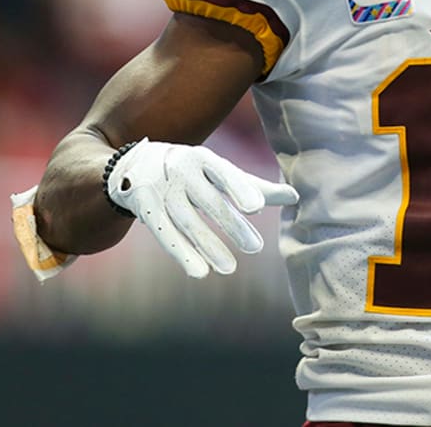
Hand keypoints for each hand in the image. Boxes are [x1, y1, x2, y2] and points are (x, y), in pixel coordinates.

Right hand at [107, 138, 298, 278]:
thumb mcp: (219, 172)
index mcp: (203, 158)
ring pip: (186, 220)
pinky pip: (164, 232)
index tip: (256, 205)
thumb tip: (295, 196)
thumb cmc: (192, 170)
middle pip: (208, 200)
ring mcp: (161, 189)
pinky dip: (181, 252)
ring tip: (230, 267)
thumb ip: (253, 186)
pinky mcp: (145, 207)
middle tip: (256, 247)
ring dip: (207, 244)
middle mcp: (181, 171)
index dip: (238, 187)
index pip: (223, 172)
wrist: (135, 164)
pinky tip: (200, 272)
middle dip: (231, 224)